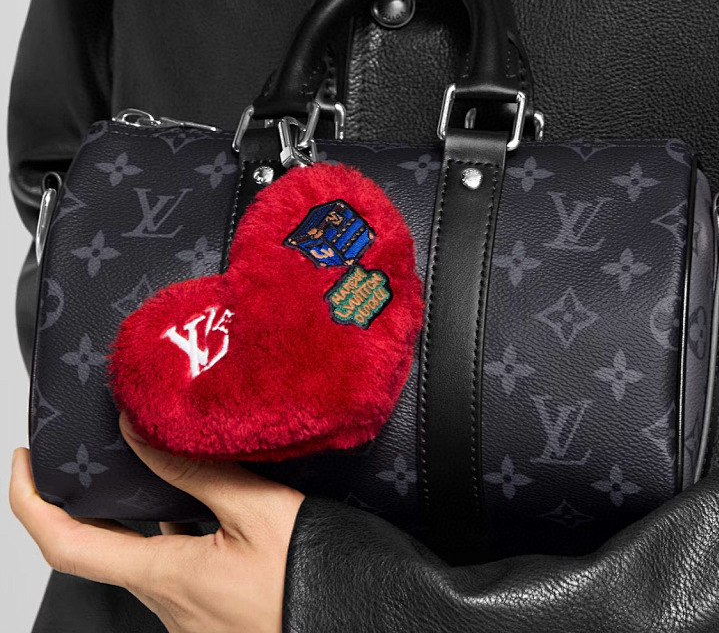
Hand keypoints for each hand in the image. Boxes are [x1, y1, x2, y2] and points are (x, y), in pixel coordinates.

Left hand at [9, 412, 305, 632]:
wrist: (358, 624)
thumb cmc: (312, 579)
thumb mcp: (261, 512)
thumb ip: (196, 471)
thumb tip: (138, 433)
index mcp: (167, 575)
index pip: (67, 544)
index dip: (31, 502)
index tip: (25, 462)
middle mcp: (166, 601)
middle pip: (99, 549)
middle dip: (81, 501)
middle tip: (84, 455)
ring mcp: (187, 612)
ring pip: (140, 557)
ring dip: (132, 516)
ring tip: (149, 468)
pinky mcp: (208, 613)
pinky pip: (173, 567)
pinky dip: (169, 532)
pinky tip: (199, 509)